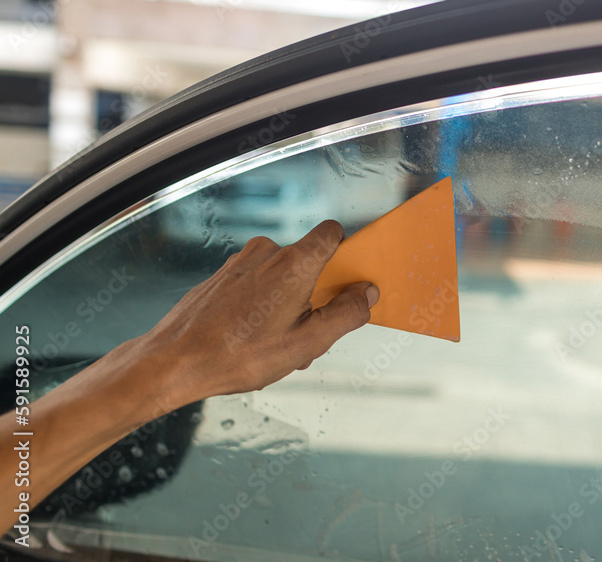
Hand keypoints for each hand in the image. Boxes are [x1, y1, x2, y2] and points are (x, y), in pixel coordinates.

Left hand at [138, 220, 377, 407]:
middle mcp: (267, 253)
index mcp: (294, 263)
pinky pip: (257, 284)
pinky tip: (253, 339)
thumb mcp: (308, 342)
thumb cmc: (238, 355)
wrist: (174, 361)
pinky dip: (264, 307)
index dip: (346, 255)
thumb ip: (346, 314)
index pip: (332, 233)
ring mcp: (241, 262)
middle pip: (309, 263)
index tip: (347, 284)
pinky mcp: (223, 276)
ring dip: (290, 306)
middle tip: (307, 336)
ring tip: (276, 344)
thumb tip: (367, 293)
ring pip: (282, 276)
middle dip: (316, 297)